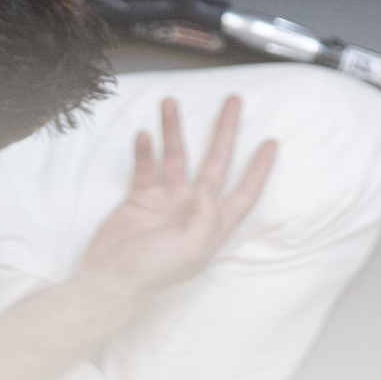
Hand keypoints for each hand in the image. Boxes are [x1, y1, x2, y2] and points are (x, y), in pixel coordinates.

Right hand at [80, 96, 277, 303]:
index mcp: (213, 224)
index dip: (260, 168)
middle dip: (225, 132)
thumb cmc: (153, 271)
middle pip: (216, 163)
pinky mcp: (141, 197)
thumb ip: (206, 216)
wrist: (108, 279)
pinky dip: (145, 150)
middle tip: (234, 100)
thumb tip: (212, 187)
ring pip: (176, 157)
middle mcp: (194, 208)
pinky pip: (146, 167)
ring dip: (174, 130)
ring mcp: (167, 201)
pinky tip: (145, 135)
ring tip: (170, 102)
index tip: (272, 141)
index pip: (244, 191)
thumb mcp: (189, 248)